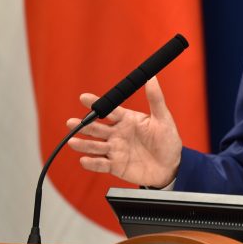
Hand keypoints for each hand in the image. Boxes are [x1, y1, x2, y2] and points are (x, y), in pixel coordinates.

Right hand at [66, 76, 183, 187]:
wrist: (171, 166)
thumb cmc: (167, 140)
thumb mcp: (163, 118)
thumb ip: (155, 99)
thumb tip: (152, 77)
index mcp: (127, 120)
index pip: (109, 110)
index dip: (96, 104)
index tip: (83, 97)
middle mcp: (117, 134)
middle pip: (97, 129)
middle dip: (83, 125)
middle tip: (71, 122)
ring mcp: (115, 150)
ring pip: (95, 146)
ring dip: (83, 144)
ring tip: (72, 141)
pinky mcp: (115, 166)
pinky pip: (101, 164)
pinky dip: (92, 163)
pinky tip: (84, 160)